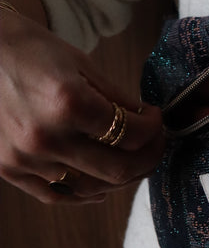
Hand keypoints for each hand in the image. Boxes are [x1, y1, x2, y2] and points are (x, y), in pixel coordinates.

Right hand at [0, 10, 163, 203]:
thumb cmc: (34, 51)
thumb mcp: (83, 65)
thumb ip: (118, 99)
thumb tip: (147, 123)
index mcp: (68, 103)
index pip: (131, 134)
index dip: (154, 129)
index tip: (155, 118)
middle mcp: (46, 137)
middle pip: (118, 170)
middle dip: (148, 158)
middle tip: (155, 144)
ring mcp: (25, 158)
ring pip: (91, 188)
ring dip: (121, 178)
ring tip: (132, 160)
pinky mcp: (9, 169)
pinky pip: (57, 195)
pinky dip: (86, 193)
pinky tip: (102, 183)